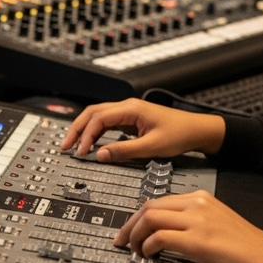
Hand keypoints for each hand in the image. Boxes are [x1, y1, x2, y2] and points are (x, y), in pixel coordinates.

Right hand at [59, 98, 225, 162]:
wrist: (197, 130)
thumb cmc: (180, 134)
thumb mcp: (151, 147)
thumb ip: (124, 150)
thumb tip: (100, 155)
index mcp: (132, 109)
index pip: (99, 118)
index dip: (86, 135)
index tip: (81, 152)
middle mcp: (128, 107)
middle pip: (93, 112)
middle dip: (77, 128)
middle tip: (65, 145)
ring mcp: (129, 113)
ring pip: (99, 116)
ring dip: (85, 130)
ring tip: (73, 146)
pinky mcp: (132, 120)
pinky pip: (108, 123)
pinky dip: (96, 132)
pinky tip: (91, 144)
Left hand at [114, 190, 262, 262]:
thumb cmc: (244, 245)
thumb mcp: (215, 221)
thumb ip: (192, 220)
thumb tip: (164, 231)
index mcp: (201, 198)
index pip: (159, 200)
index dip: (138, 216)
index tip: (129, 230)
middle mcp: (197, 204)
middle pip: (149, 206)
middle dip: (129, 224)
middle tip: (121, 241)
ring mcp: (197, 221)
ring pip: (150, 218)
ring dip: (134, 235)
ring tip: (133, 250)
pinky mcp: (198, 241)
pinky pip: (160, 237)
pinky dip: (147, 246)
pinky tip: (148, 255)